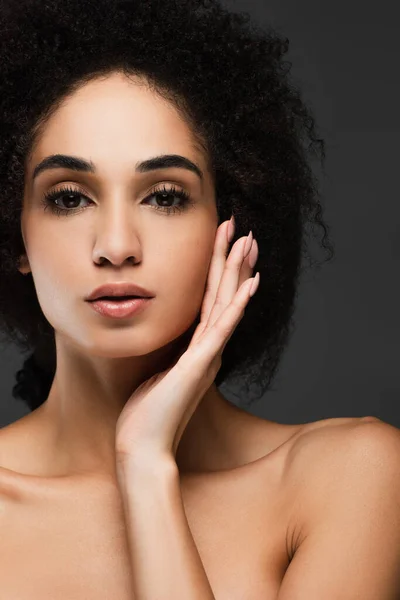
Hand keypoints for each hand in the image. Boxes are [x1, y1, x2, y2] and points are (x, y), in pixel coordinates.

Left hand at [114, 217, 259, 466]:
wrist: (144, 448)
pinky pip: (220, 329)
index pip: (211, 301)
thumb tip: (169, 340)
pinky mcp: (198, 365)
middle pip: (223, 296)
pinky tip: (249, 284)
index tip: (227, 244)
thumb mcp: (158, 373)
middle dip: (232, 261)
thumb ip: (169, 355)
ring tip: (248, 243)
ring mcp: (206, 356)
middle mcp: (208, 349)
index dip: (220, 272)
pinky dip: (236, 306)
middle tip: (242, 230)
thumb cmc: (148, 415)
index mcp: (197, 349)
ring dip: (237, 272)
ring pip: (225, 304)